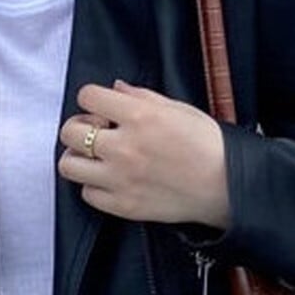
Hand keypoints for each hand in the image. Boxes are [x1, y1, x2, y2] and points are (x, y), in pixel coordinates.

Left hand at [57, 80, 229, 227]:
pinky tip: (111, 180)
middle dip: (79, 128)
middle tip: (96, 133)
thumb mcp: (178, 109)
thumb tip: (115, 89)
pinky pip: (87, 194)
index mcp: (140, 116)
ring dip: (79, 158)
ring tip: (97, 158)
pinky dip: (94, 186)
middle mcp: (124, 147)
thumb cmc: (207, 144)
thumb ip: (141, 97)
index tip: (103, 109)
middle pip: (69, 132)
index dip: (92, 100)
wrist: (226, 186)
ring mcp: (120, 179)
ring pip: (68, 165)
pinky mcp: (122, 205)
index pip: (87, 97)